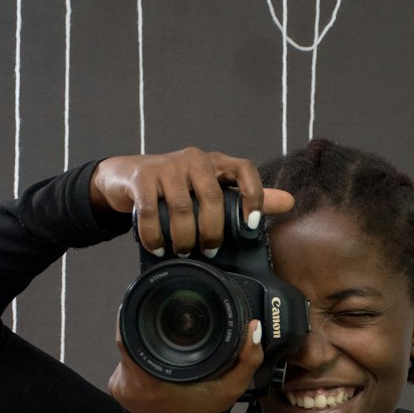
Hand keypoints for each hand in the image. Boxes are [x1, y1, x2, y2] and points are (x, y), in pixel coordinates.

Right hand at [88, 146, 294, 254]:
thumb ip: (245, 196)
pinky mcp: (142, 177)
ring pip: (182, 207)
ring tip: (183, 253)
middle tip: (210, 252)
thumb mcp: (209, 190)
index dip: (254, 196)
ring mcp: (166, 166)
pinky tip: (158, 248)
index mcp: (215, 163)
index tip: (252, 225)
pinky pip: (150, 211)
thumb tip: (288, 202)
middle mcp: (194, 159)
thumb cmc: (174, 187)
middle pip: (213, 197)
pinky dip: (154, 235)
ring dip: (184, 237)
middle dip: (213, 231)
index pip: (245, 169)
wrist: (125, 177)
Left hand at [108, 316, 264, 412]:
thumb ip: (247, 360)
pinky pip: (124, 361)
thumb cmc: (202, 412)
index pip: (129, 336)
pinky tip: (155, 361)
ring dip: (142, 343)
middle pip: (128, 338)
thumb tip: (253, 327)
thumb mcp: (230, 389)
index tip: (151, 305)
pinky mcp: (115, 387)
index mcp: (149, 382)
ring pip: (126, 349)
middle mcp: (128, 384)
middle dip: (146, 328)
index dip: (137, 315)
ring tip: (162, 349)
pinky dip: (138, 356)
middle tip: (165, 327)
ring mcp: (118, 386)